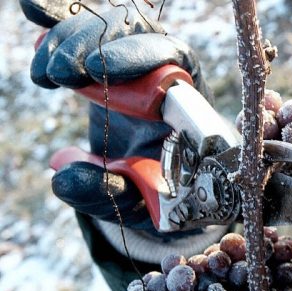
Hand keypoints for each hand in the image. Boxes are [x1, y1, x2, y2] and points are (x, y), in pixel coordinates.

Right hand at [22, 0, 210, 230]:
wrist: (160, 185)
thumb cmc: (162, 194)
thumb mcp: (139, 203)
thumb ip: (107, 193)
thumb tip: (62, 177)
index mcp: (189, 104)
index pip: (173, 58)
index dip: (135, 56)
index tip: (91, 71)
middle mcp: (168, 73)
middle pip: (139, 32)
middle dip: (94, 45)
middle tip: (59, 74)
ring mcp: (140, 63)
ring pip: (112, 26)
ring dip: (72, 37)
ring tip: (44, 74)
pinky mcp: (113, 60)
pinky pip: (91, 27)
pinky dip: (62, 18)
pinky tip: (34, 11)